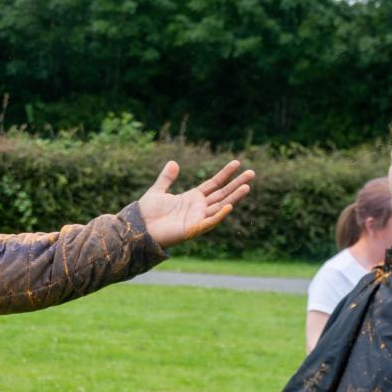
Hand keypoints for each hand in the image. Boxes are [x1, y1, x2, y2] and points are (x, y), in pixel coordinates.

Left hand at [138, 159, 253, 249]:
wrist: (138, 228)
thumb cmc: (147, 213)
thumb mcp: (157, 191)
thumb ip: (166, 178)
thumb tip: (173, 162)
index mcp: (192, 197)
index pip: (214, 184)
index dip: (225, 174)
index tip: (237, 163)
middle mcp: (198, 207)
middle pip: (222, 193)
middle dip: (237, 183)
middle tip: (252, 173)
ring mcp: (197, 218)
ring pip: (221, 205)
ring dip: (234, 197)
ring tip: (247, 186)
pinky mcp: (193, 228)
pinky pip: (210, 221)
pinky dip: (219, 214)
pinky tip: (229, 206)